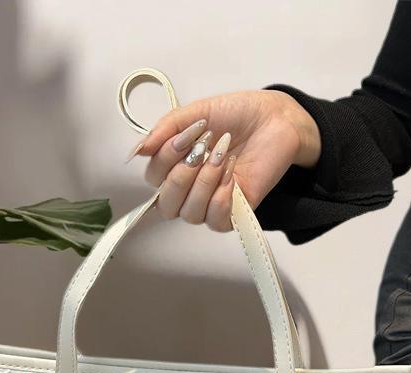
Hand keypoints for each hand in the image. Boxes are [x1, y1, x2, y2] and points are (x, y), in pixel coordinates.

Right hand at [127, 89, 319, 230]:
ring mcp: (211, 203)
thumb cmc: (236, 115)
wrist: (274, 118)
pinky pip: (215, 220)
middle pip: (166, 205)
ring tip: (222, 156)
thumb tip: (137, 152)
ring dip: (204, 182)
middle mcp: (189, 190)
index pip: (153, 179)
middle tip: (204, 147)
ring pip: (190, 214)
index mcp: (175, 166)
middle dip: (181, 175)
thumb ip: (164, 130)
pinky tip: (232, 173)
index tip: (188, 134)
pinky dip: (221, 196)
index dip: (165, 159)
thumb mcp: (194, 113)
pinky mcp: (234, 212)